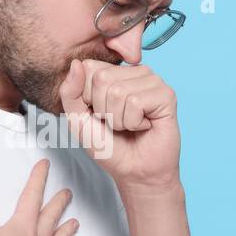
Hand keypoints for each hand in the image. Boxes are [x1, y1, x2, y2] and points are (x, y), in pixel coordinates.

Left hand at [57, 58, 181, 190]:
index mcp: (114, 72)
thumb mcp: (78, 120)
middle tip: (117, 123)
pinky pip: (136, 102)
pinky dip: (133, 122)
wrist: (134, 171)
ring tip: (130, 126)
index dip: (87, 98)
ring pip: (118, 91)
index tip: (99, 114)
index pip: (88, 67)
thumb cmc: (109, 146)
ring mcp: (152, 81)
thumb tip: (75, 64)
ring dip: (119, 119)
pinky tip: (144, 126)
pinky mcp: (166, 94)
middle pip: (102, 78)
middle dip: (103, 110)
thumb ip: (70, 92)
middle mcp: (134, 72)